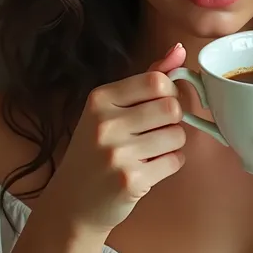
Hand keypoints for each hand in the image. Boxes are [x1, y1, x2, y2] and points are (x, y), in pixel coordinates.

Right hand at [38, 44, 186, 238]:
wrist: (73, 203)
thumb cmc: (98, 149)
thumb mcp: (112, 108)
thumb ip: (147, 77)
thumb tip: (179, 49)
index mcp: (100, 99)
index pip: (156, 81)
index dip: (170, 91)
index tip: (161, 101)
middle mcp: (106, 123)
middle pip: (171, 107)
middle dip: (173, 119)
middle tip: (156, 128)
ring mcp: (117, 153)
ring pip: (177, 135)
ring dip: (172, 143)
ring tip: (151, 150)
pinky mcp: (130, 180)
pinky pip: (175, 160)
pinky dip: (170, 163)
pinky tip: (150, 168)